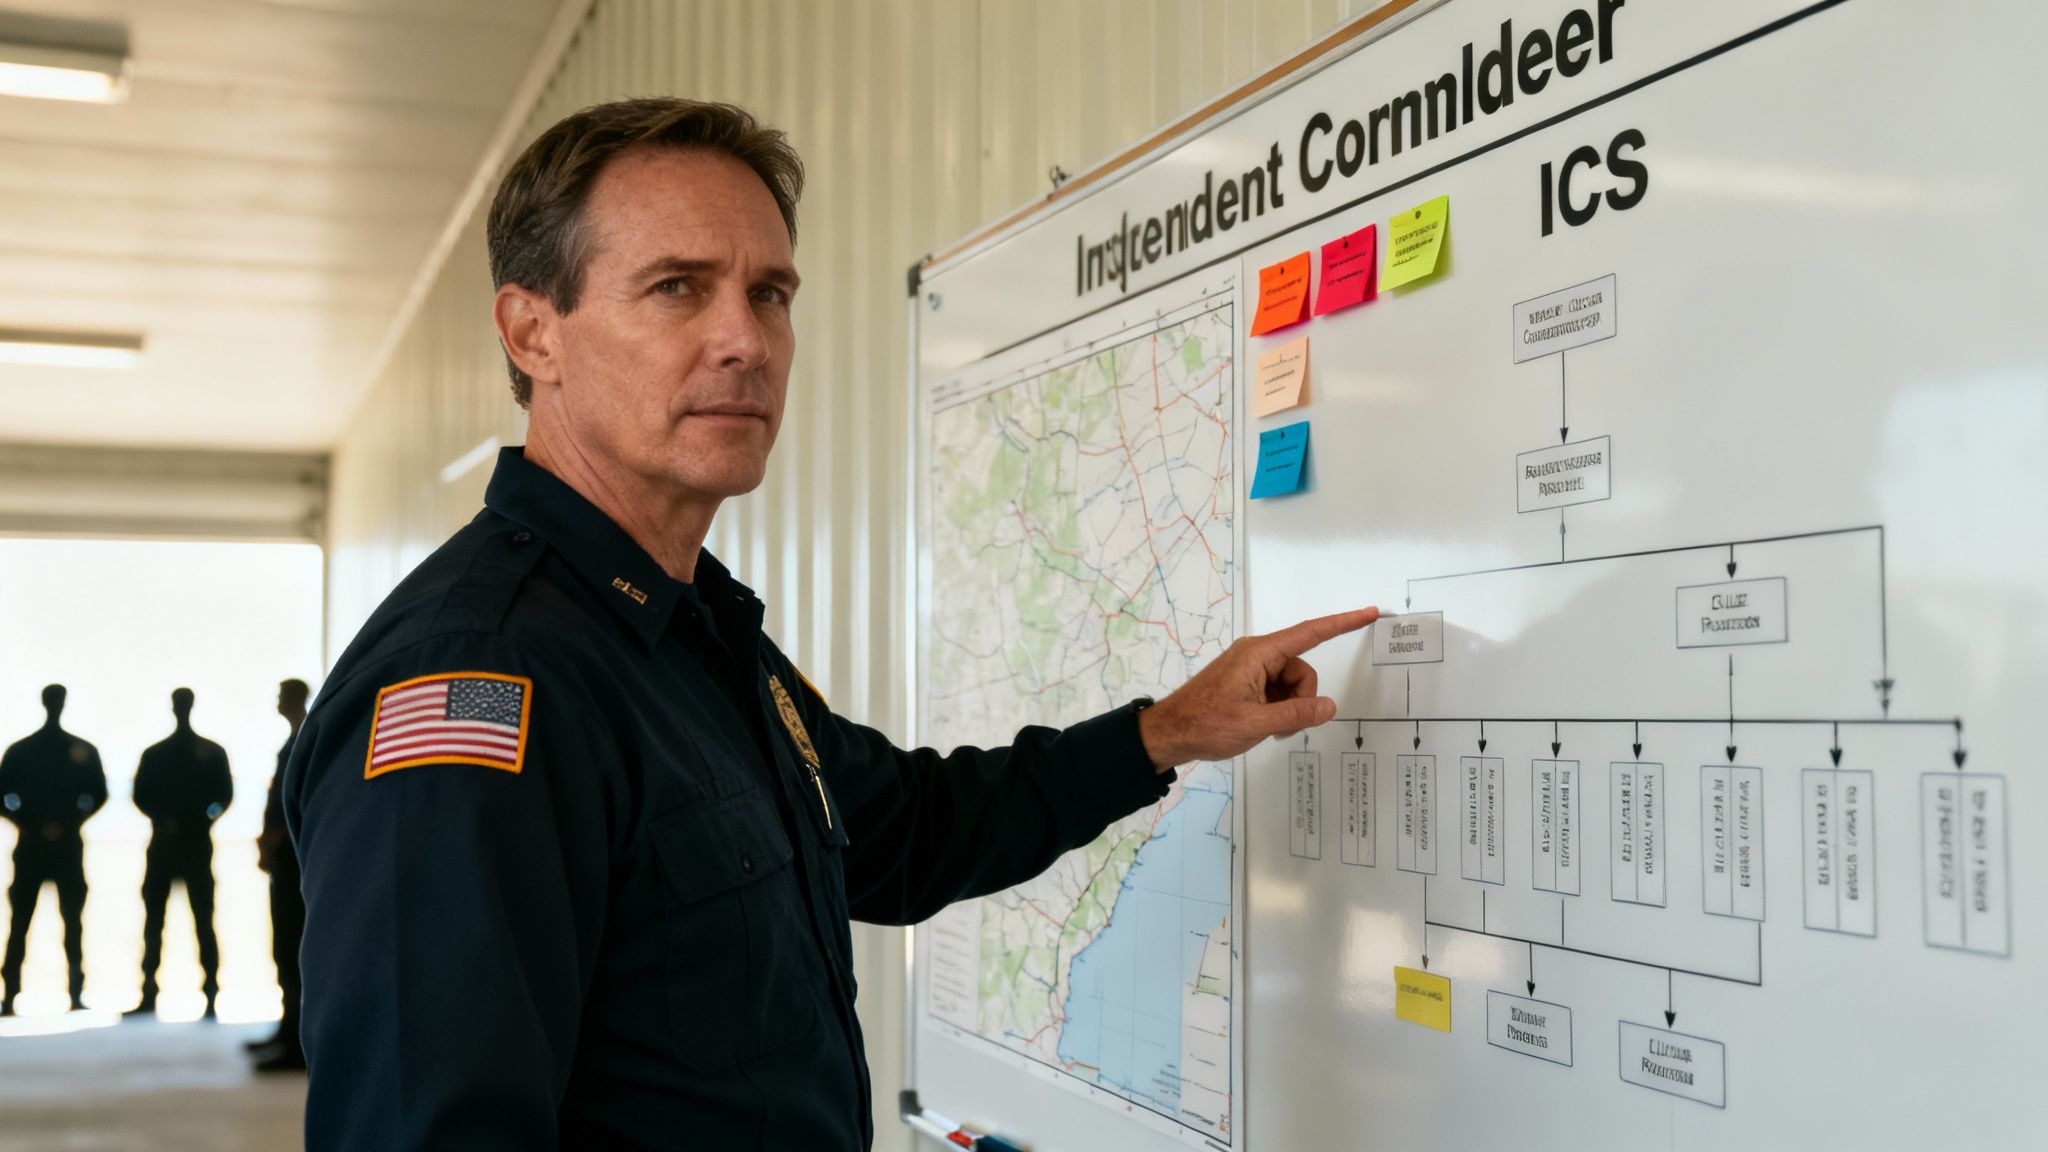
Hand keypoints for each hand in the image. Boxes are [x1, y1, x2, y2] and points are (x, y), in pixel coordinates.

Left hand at [1137, 607, 1378, 770]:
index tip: (1367, 612)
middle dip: (1301, 698)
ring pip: (1291, 684)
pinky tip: (1263, 725)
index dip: (1342, 623)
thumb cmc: (1206, 724)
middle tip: (1280, 725)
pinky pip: (1277, 691)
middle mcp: (1256, 655)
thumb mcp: (1256, 723)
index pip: (1309, 633)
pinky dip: (1278, 709)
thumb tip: (1329, 706)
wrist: (1170, 733)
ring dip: (1289, 708)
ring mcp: (1251, 669)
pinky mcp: (1246, 682)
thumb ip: (1296, 715)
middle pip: (1301, 669)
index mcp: (1259, 654)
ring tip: (1267, 728)